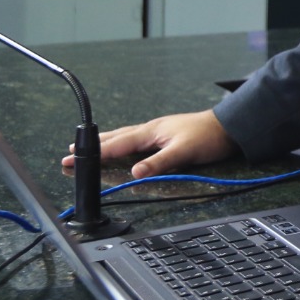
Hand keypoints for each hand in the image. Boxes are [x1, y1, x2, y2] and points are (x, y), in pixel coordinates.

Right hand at [64, 110, 237, 178]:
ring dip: (106, 142)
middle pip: (115, 138)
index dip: (94, 153)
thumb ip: (159, 163)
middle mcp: (150, 129)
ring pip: (124, 136)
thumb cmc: (208, 136)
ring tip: (89, 146)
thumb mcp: (183, 152)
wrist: (229, 126)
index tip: (71, 157)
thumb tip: (135, 173)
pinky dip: (122, 142)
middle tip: (69, 152)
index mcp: (150, 131)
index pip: (116, 144)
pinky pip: (135, 138)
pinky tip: (123, 145)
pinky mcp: (165, 134)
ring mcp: (157, 131)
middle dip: (93, 146)